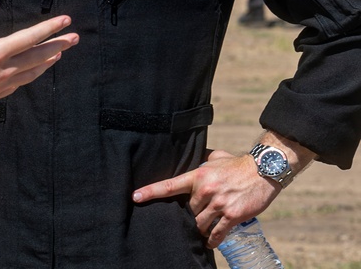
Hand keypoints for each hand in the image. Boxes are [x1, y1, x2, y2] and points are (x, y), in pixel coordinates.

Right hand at [0, 0, 77, 109]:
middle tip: (75, 38)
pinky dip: (32, 75)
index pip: (29, 37)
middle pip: (38, 56)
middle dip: (58, 45)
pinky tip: (33, 72)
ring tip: (59, 55)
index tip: (65, 20)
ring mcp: (1, 85)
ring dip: (47, 62)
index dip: (49, 28)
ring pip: (32, 73)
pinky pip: (20, 84)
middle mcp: (4, 70)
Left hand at [131, 149, 279, 247]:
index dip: (151, 192)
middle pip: (188, 211)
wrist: (263, 170)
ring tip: (201, 230)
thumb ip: (201, 160)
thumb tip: (192, 155)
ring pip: (200, 224)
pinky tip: (210, 242)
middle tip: (194, 216)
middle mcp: (205, 190)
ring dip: (200, 228)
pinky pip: (218, 233)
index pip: (169, 185)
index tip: (135, 197)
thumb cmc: (236, 163)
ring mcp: (219, 203)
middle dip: (191, 215)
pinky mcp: (233, 215)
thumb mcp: (215, 157)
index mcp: (198, 175)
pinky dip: (212, 239)